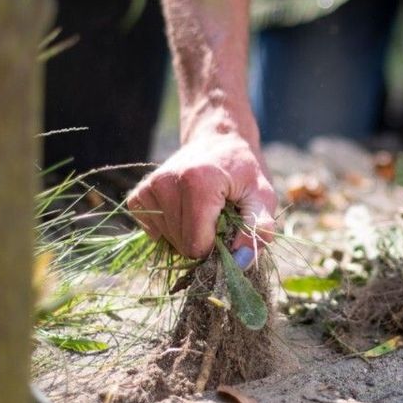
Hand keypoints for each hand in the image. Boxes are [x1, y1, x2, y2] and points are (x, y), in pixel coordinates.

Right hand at [126, 121, 276, 266]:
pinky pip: (152, 231)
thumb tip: (241, 261)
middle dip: (202, 241)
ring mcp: (149, 187)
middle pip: (181, 245)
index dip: (216, 247)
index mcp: (199, 182)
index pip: (197, 244)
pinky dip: (169, 229)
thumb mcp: (263, 195)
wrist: (218, 141)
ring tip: (203, 210)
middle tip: (217, 217)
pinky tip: (184, 210)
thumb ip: (259, 228)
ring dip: (186, 235)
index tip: (228, 228)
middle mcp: (167, 182)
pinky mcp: (139, 194)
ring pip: (167, 240)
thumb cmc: (243, 171)